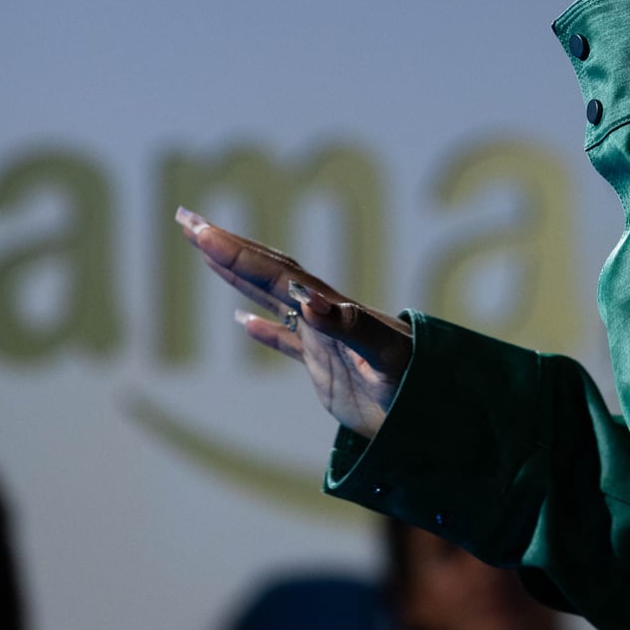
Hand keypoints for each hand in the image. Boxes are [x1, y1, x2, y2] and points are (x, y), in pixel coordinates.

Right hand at [175, 206, 413, 439]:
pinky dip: (261, 331)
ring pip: (269, 297)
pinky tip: (243, 323)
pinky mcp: (327, 368)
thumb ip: (350, 328)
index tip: (199, 230)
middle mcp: (322, 315)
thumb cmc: (419, 384)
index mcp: (329, 308)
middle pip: (265, 271)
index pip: (274, 272)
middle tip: (186, 219)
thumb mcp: (385, 356)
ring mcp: (322, 340)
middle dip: (225, 246)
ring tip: (203, 249)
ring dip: (235, 274)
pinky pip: (285, 343)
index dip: (235, 252)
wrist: (444, 410)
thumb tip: (309, 302)